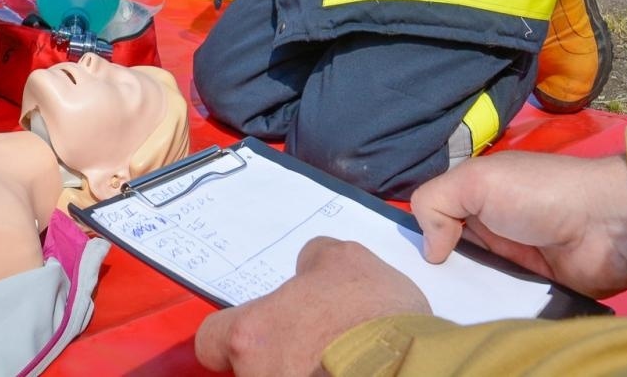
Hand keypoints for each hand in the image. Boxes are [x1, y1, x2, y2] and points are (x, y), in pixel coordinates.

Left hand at [195, 238, 428, 376]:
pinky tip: (351, 373)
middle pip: (248, 369)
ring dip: (298, 372)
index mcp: (250, 336)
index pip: (211, 341)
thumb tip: (307, 272)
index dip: (236, 334)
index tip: (262, 331)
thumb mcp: (346, 261)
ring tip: (336, 364)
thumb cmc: (373, 315)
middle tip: (310, 347)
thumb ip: (313, 262)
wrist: (415, 368)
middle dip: (274, 359)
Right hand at [410, 152, 626, 298]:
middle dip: (434, 271)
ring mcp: (512, 262)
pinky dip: (488, 311)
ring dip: (460, 295)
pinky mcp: (532, 292)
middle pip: (449, 254)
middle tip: (416, 292)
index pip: (435, 215)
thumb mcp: (477, 180)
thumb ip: (436, 202)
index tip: (396, 259)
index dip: (419, 234)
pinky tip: (470, 320)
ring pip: (471, 282)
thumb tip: (429, 251)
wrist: (608, 226)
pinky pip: (499, 303)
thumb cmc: (538, 193)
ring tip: (437, 311)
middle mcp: (491, 227)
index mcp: (476, 195)